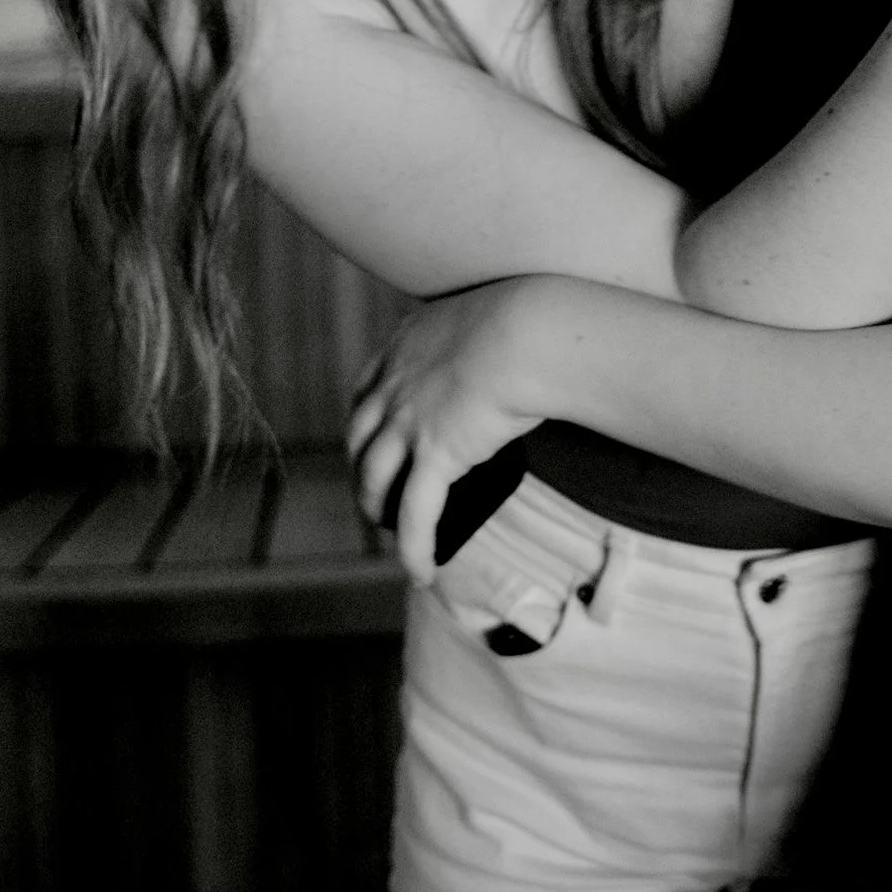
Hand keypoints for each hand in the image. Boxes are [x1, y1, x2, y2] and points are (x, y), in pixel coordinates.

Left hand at [347, 276, 554, 586]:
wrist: (531, 333)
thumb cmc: (530, 319)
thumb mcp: (490, 319)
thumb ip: (485, 340)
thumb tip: (514, 356)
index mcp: (406, 347)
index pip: (366, 389)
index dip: (363, 421)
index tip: (370, 436)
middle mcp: (396, 383)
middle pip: (359, 436)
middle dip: (360, 467)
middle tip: (373, 490)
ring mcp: (410, 420)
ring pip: (373, 477)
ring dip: (375, 506)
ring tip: (385, 527)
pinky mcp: (437, 453)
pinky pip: (417, 513)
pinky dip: (414, 547)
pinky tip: (421, 571)